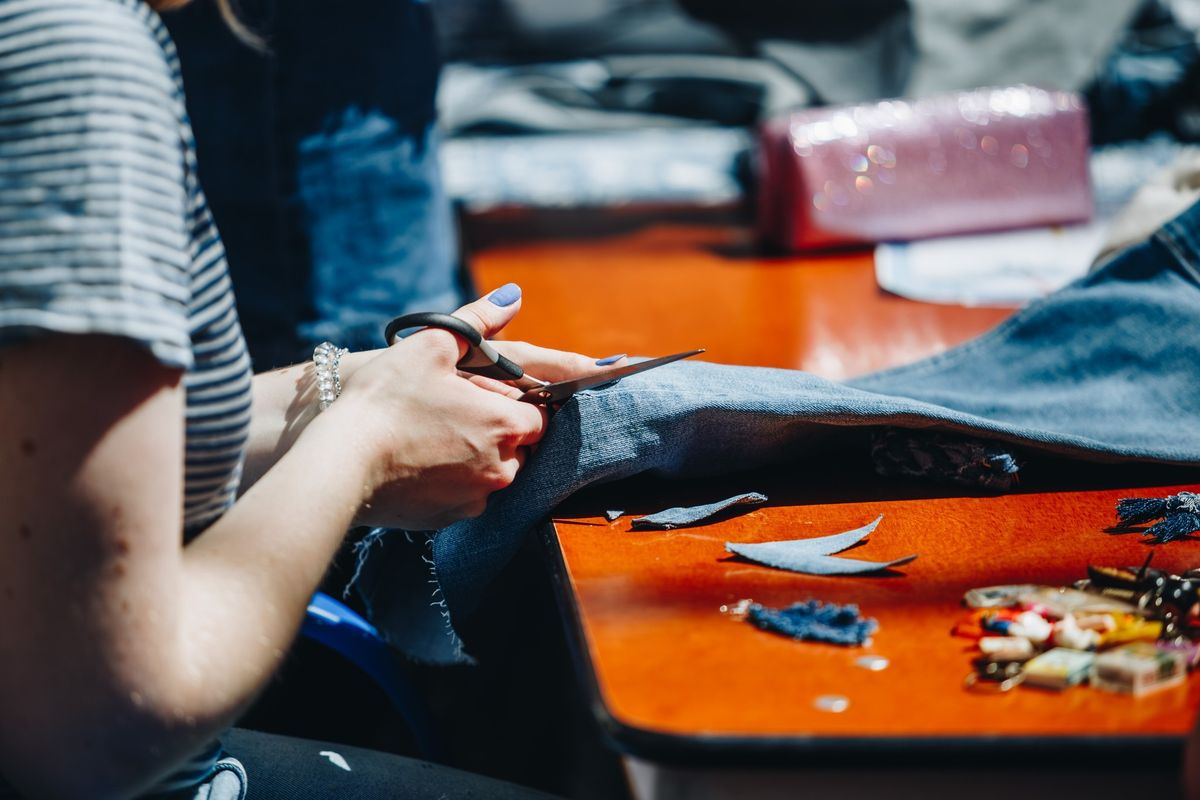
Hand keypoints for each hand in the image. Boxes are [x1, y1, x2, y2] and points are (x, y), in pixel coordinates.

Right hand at [330, 285, 549, 528]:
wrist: (340, 463)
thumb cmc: (386, 399)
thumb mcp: (431, 345)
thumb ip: (478, 321)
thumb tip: (512, 296)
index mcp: (505, 424)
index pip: (541, 415)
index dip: (521, 402)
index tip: (494, 396)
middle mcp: (501, 468)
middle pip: (521, 448)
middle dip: (501, 432)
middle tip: (461, 414)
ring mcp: (475, 499)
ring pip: (493, 476)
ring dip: (478, 458)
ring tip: (438, 437)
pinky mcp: (447, 520)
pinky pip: (464, 499)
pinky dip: (451, 483)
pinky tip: (422, 463)